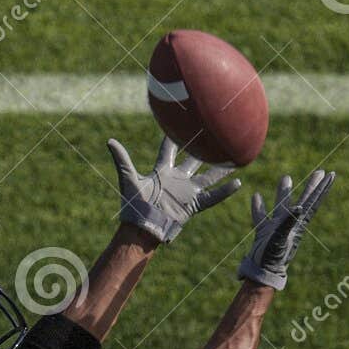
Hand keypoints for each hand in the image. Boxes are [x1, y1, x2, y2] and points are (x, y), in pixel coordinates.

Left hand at [109, 135, 241, 243]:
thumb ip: (122, 159)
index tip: (182, 120)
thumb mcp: (128, 178)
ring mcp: (186, 192)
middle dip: (201, 147)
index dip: (174, 136)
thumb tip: (109, 140)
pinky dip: (225, 191)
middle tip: (214, 131)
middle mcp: (176, 179)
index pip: (169, 149)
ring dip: (220, 168)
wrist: (141, 228)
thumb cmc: (133, 205)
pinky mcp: (192, 205)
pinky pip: (212, 197)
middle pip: (192, 159)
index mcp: (162, 171)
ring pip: (208, 177)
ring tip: (234, 156)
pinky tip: (239, 183)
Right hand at [237, 169, 335, 289]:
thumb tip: (299, 207)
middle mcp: (290, 224)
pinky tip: (256, 195)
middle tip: (319, 172)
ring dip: (284, 193)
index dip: (321, 189)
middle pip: (303, 202)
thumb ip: (288, 222)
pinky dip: (259, 207)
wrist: (261, 272)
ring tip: (286, 177)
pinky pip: (262, 217)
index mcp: (297, 224)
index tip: (330, 175)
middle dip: (311, 187)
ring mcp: (277, 228)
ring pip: (282, 206)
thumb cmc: (272, 257)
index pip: (312, 202)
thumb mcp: (281, 238)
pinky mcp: (265, 233)